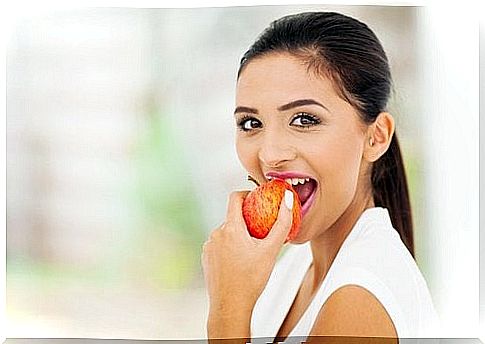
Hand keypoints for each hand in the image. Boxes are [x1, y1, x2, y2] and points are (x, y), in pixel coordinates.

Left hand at [201, 189, 293, 337]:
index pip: (235, 198)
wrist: (230, 306)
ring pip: (227, 232)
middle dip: (247, 221)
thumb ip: (281, 223)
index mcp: (230, 228)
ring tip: (251, 252)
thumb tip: (287, 199)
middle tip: (261, 234)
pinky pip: (219, 244)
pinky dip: (230, 247)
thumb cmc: (251, 280)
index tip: (257, 200)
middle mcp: (216, 234)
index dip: (247, 194)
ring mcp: (209, 246)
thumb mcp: (271, 250)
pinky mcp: (206, 257)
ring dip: (238, 236)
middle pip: (233, 217)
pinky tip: (239, 261)